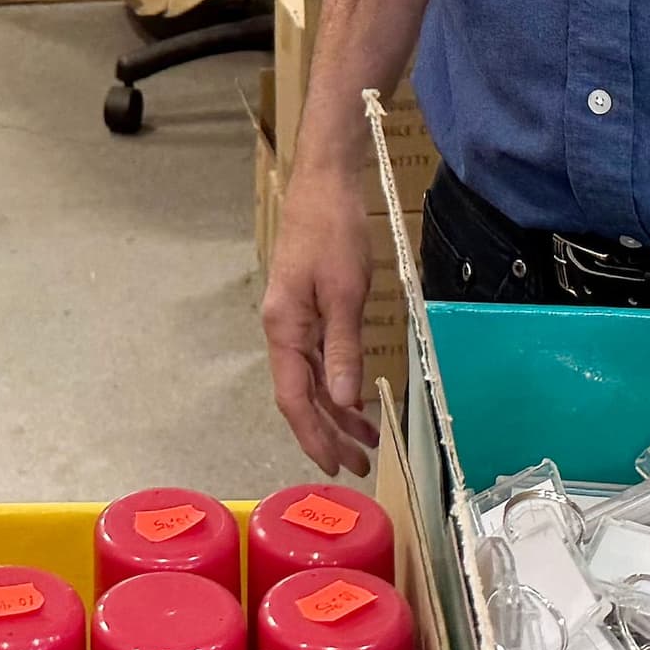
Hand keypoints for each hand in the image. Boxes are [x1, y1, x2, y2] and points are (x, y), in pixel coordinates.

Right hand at [261, 154, 378, 474]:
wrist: (325, 183)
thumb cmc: (333, 231)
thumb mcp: (344, 292)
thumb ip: (342, 349)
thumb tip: (341, 403)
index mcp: (284, 328)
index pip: (294, 398)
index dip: (314, 435)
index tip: (335, 465)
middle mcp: (282, 329)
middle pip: (300, 395)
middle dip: (328, 433)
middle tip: (359, 464)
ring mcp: (293, 319)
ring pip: (311, 379)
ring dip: (336, 411)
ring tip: (367, 439)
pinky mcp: (307, 308)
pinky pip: (319, 358)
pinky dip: (337, 382)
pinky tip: (356, 397)